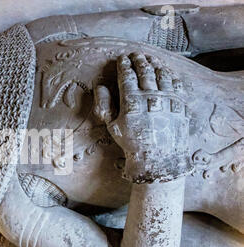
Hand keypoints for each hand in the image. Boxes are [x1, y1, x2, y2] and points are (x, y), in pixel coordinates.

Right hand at [93, 52, 192, 182]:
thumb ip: (105, 104)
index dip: (124, 65)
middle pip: (145, 71)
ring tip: (151, 59)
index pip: (127, 76)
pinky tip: (167, 72)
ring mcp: (167, 99)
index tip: (122, 58)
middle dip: (139, 60)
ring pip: (161, 75)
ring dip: (155, 64)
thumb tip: (101, 87)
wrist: (158, 158)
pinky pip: (176, 84)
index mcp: (132, 101)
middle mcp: (150, 96)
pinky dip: (170, 75)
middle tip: (136, 54)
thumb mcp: (113, 126)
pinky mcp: (180, 105)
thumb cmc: (132, 143)